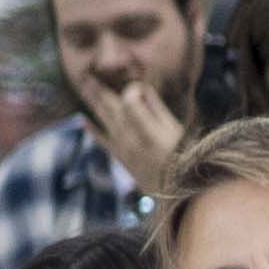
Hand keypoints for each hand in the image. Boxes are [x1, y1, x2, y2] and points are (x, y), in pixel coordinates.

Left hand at [75, 58, 195, 197]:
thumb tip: (141, 88)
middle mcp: (131, 138)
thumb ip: (157, 108)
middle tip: (88, 74)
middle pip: (112, 107)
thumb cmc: (186, 159)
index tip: (138, 86)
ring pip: (105, 119)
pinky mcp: (121, 158)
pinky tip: (82, 119)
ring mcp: (123, 148)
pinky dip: (92, 130)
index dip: (132, 90)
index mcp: (148, 129)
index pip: (130, 100)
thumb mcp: (176, 131)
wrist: (179, 194)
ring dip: (94, 102)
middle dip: (101, 89)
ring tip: (85, 85)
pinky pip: (103, 141)